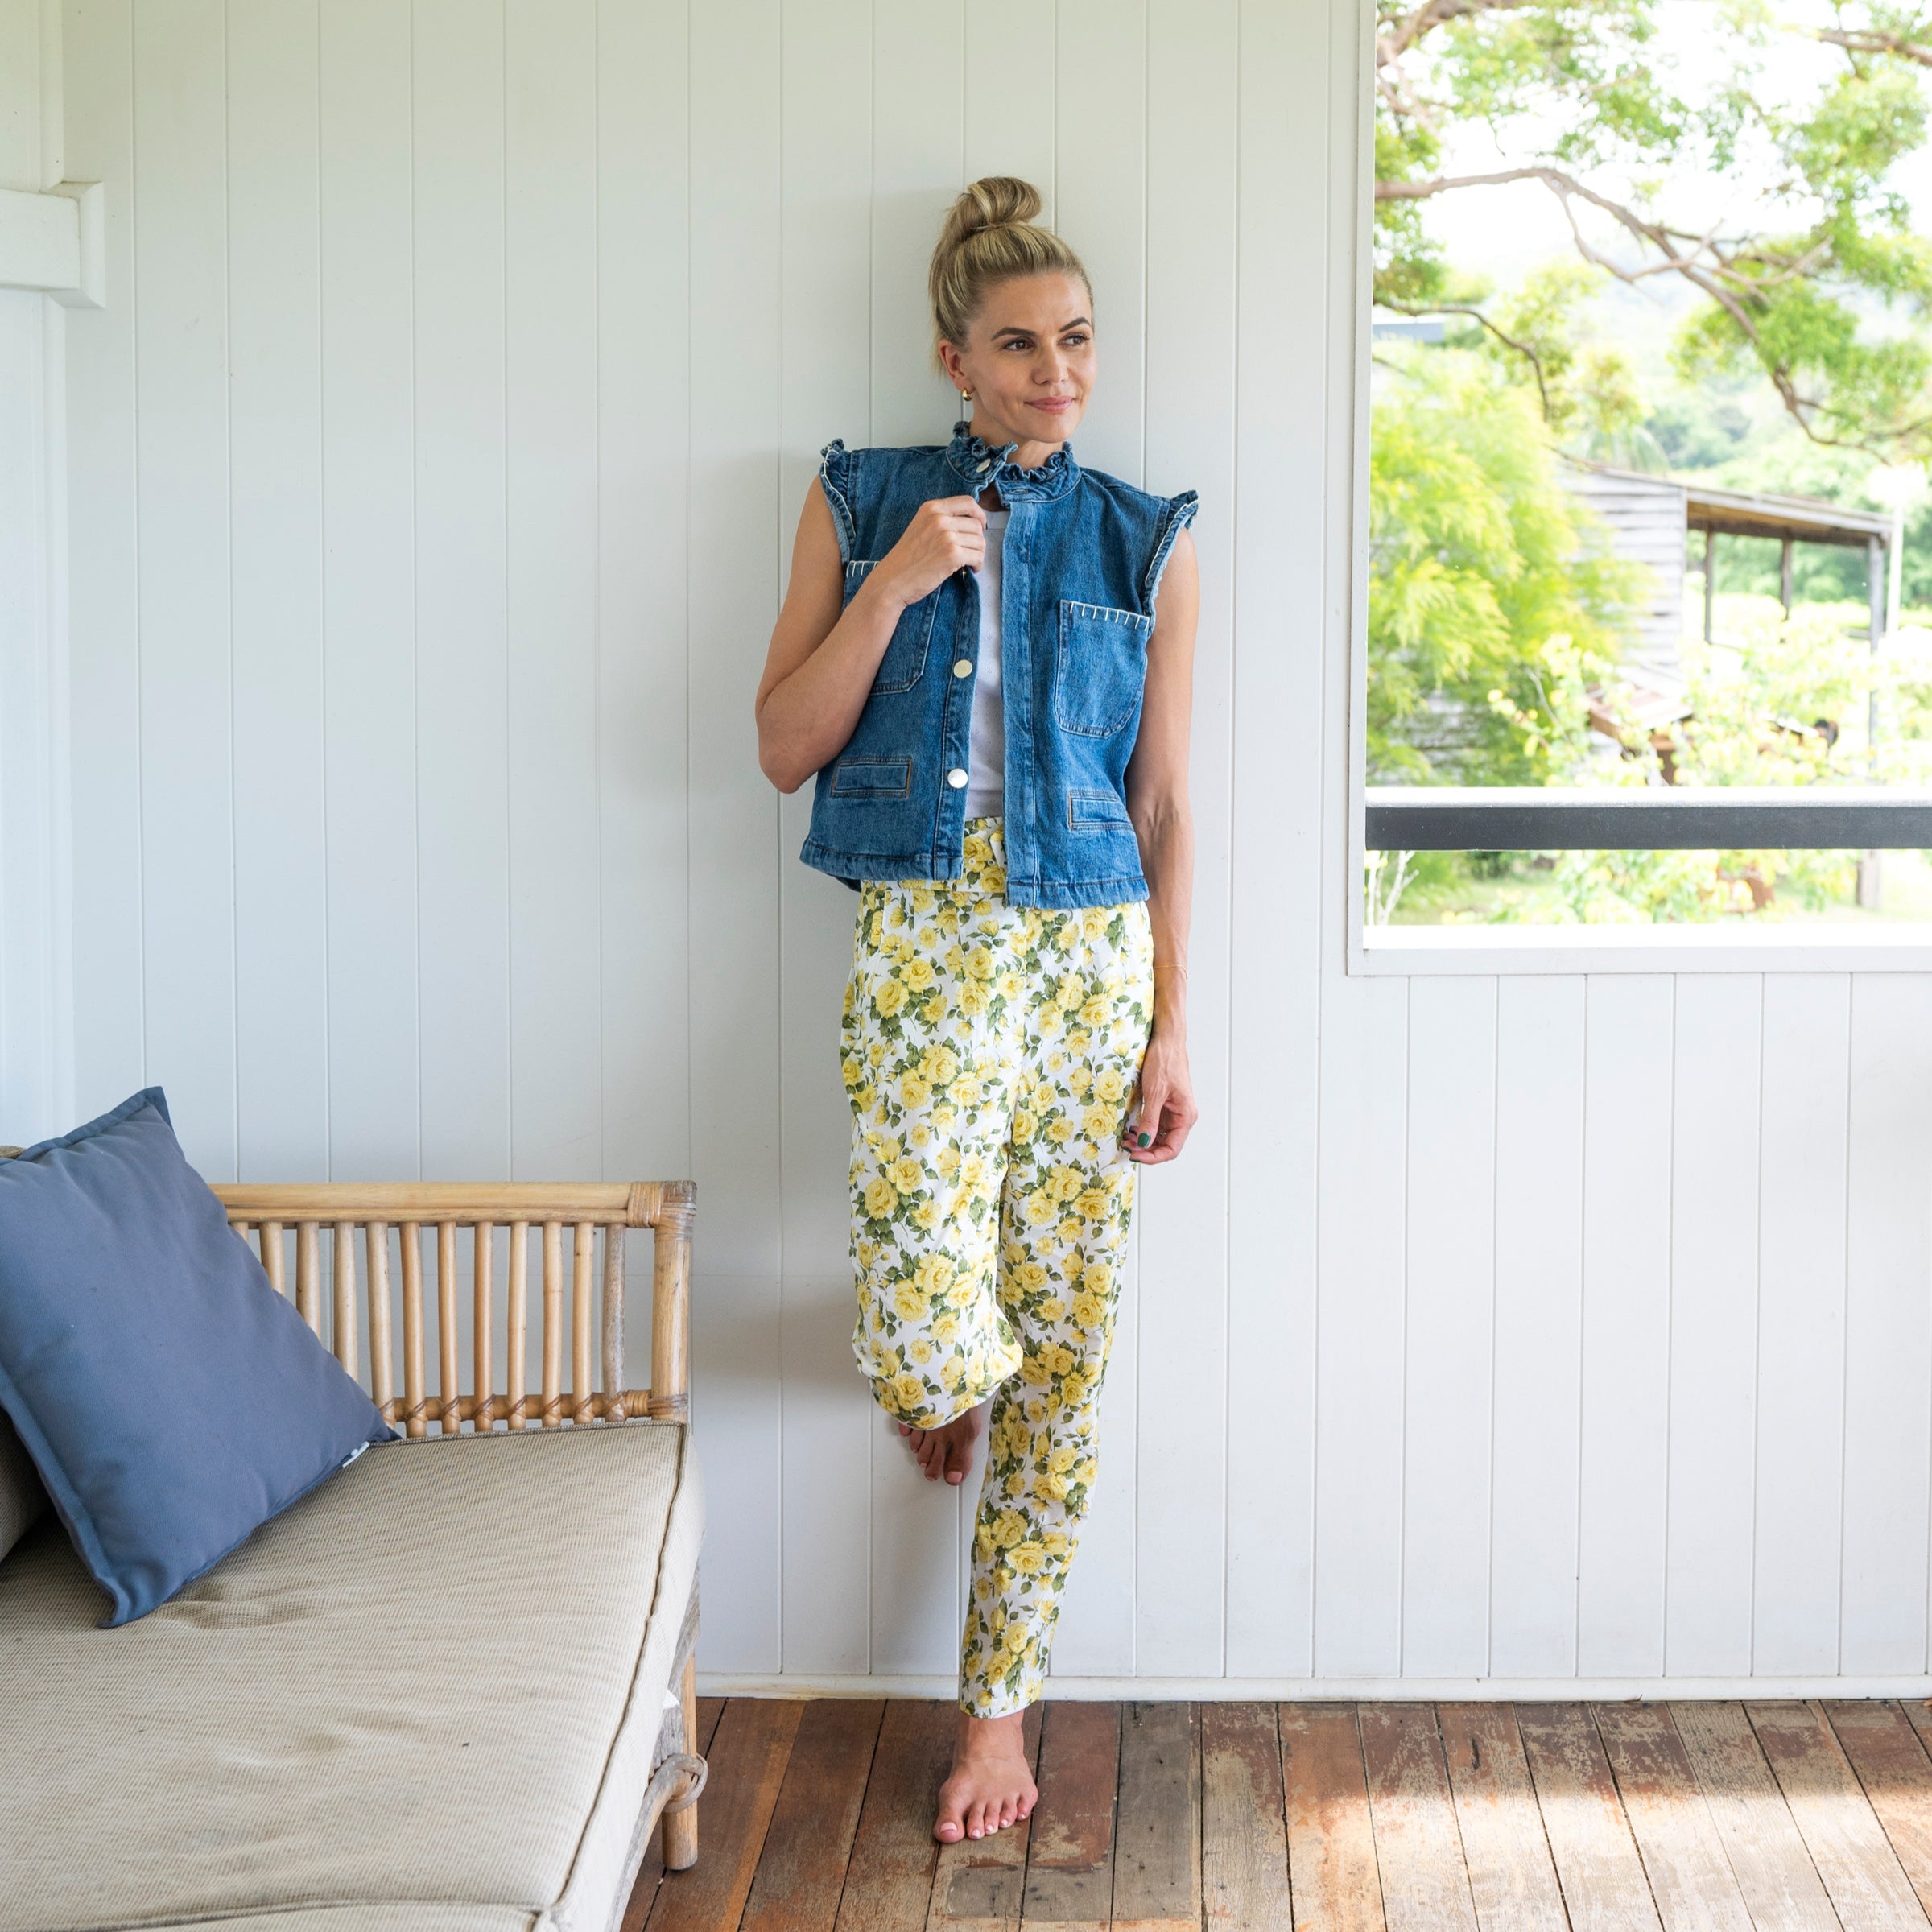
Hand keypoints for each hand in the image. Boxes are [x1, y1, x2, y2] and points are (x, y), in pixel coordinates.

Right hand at [872, 496, 986, 609]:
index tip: (981, 525)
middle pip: (976, 524)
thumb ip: (941, 521)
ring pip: (979, 541)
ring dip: (978, 554)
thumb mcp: (921, 528)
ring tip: (969, 563)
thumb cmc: (906, 560)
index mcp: (931, 508)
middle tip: (970, 552)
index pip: (967, 502)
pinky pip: (978, 556)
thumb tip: (971, 523)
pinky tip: (970, 569)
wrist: (892, 581)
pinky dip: (977, 565)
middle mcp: (939, 518)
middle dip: (977, 540)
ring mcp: (946, 535)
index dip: (979, 514)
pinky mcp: (951, 554)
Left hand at [1122, 1027, 1196, 1163]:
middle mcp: (1182, 1117)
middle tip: (1126, 1147)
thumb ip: (1150, 1120)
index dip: (1153, 1156)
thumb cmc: (1165, 1062)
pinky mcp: (1165, 1105)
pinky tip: (1130, 1129)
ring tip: (1126, 1139)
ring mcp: (1173, 1111)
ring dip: (1143, 1141)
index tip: (1135, 1155)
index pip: (1172, 1148)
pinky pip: (1155, 1124)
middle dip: (1146, 1149)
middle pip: (1165, 1145)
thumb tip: (1144, 1142)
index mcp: (1186, 1116)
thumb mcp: (1155, 1093)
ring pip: (1159, 1136)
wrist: (1166, 1041)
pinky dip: (1142, 1129)